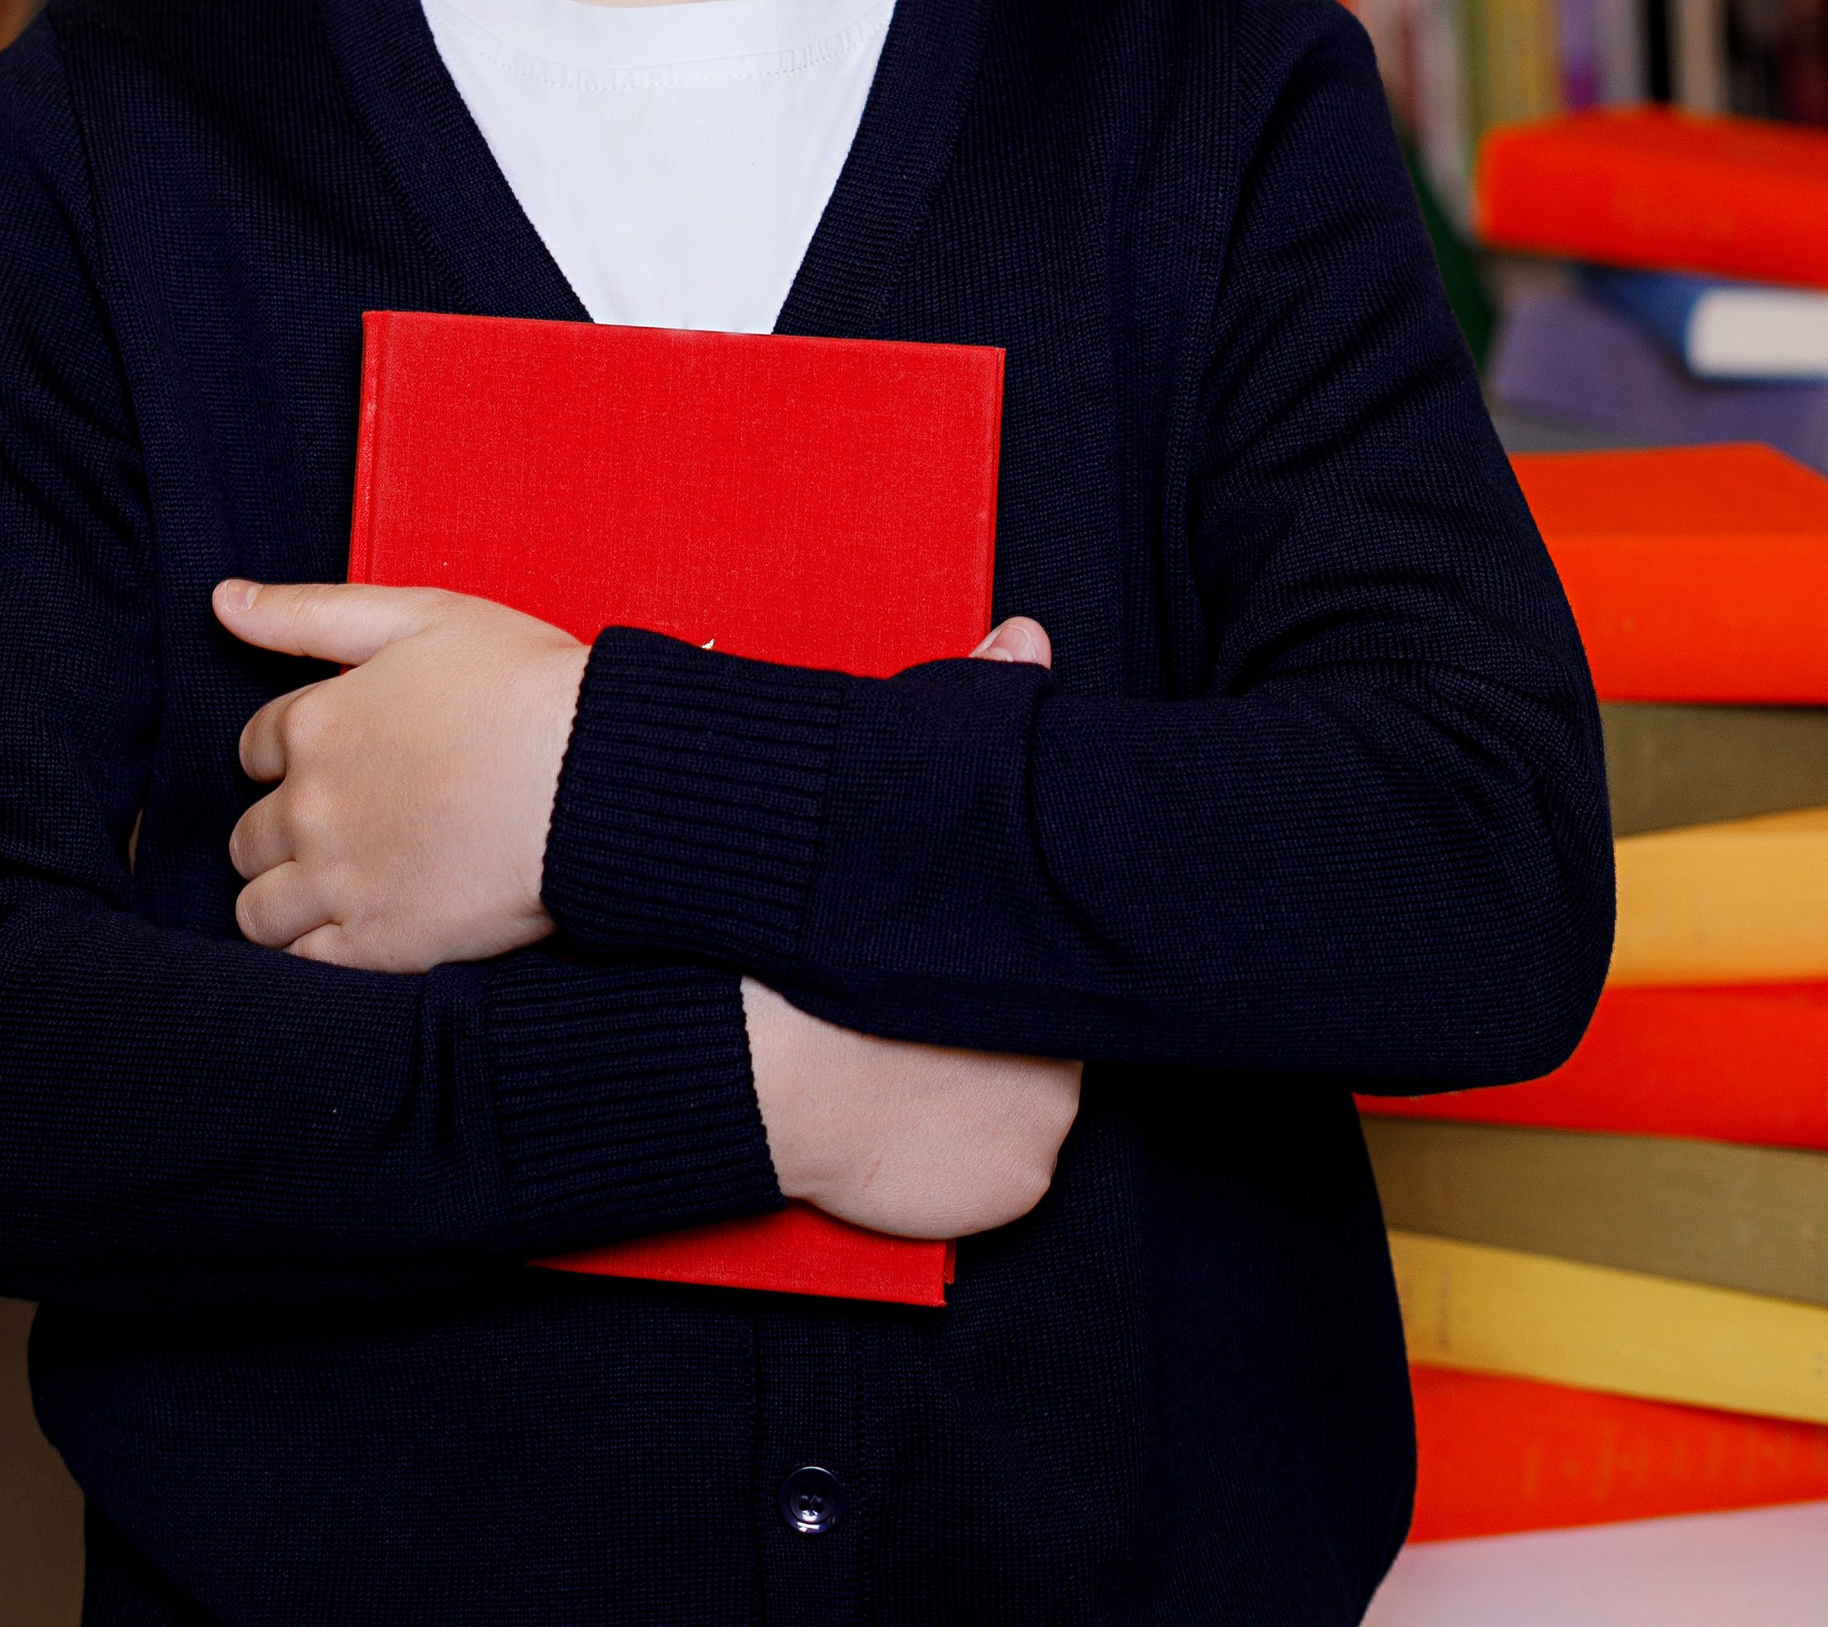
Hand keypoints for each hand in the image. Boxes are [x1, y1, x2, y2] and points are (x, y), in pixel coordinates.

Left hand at [215, 579, 586, 970]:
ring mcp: (339, 881)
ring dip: (281, 898)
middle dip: (278, 831)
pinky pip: (302, 964)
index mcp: (315, 723)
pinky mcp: (379, 944)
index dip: (288, 753)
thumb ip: (309, 611)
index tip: (335, 759)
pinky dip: (312, 950)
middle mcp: (310, 806)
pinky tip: (354, 929)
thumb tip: (222, 600)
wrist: (591, 774)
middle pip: (248, 836)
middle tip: (340, 828)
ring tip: (334, 887)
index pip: (253, 748)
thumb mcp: (417, 616)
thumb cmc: (519, 681)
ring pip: (257, 910)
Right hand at [743, 605, 1069, 1238]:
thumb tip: (1025, 637)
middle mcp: (1074, 1035)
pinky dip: (969, 1157)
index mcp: (1048, 947)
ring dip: (999, 1088)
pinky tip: (916, 1124)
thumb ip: (974, 707)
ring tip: (918, 1065)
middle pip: (1064, 1025)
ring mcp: (1050, 1119)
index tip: (980, 949)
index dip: (1030, 948)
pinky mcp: (1016, 1190)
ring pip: (1042, 1099)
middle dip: (1021, 1018)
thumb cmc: (812, 923)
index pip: (1069, 949)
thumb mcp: (905, 803)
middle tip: (941, 1010)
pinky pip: (1007, 1173)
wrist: (753, 1052)